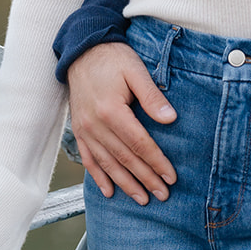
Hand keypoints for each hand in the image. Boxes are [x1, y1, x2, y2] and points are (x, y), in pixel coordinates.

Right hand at [68, 41, 177, 203]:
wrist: (82, 50)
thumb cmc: (113, 58)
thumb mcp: (136, 70)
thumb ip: (152, 96)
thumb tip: (170, 119)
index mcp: (112, 111)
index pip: (139, 144)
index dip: (156, 162)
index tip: (171, 178)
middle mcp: (96, 125)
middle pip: (125, 159)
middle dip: (145, 179)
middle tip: (162, 196)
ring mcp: (85, 130)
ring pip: (107, 164)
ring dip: (125, 184)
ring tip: (142, 199)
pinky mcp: (79, 130)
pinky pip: (88, 159)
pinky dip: (99, 177)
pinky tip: (109, 191)